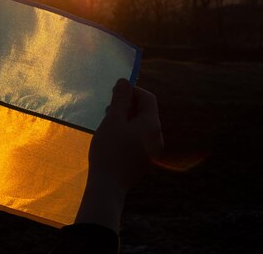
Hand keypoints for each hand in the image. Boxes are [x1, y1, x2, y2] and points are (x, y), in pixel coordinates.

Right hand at [75, 78, 162, 232]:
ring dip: (126, 119)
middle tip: (108, 108)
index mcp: (152, 125)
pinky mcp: (145, 161)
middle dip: (128, 105)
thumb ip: (120, 100)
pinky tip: (112, 138)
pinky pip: (139, 139)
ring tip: (108, 123)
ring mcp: (153, 151)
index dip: (132, 91)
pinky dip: (128, 132)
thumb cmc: (109, 149)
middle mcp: (157, 137)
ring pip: (142, 126)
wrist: (108, 185)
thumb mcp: (112, 120)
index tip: (114, 93)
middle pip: (146, 112)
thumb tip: (125, 81)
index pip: (148, 98)